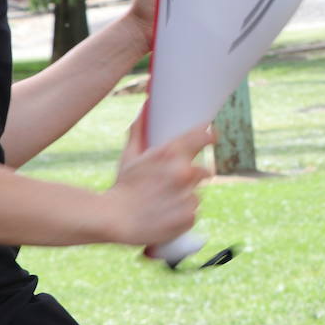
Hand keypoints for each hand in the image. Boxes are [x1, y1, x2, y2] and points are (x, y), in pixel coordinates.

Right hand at [106, 107, 212, 246]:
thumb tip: (146, 105)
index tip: (211, 137)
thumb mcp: (130, 156)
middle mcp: (183, 172)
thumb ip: (140, 130)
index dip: (209, 136)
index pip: (204, 136)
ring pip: (196, 194)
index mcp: (171, 153)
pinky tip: (166, 215)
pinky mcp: (189, 217)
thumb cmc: (122, 186)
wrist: (112, 219)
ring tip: (163, 202)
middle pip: (203, 171)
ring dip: (185, 197)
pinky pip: (192, 213)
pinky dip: (182, 215)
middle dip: (191, 176)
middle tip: (173, 184)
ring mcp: (188, 195)